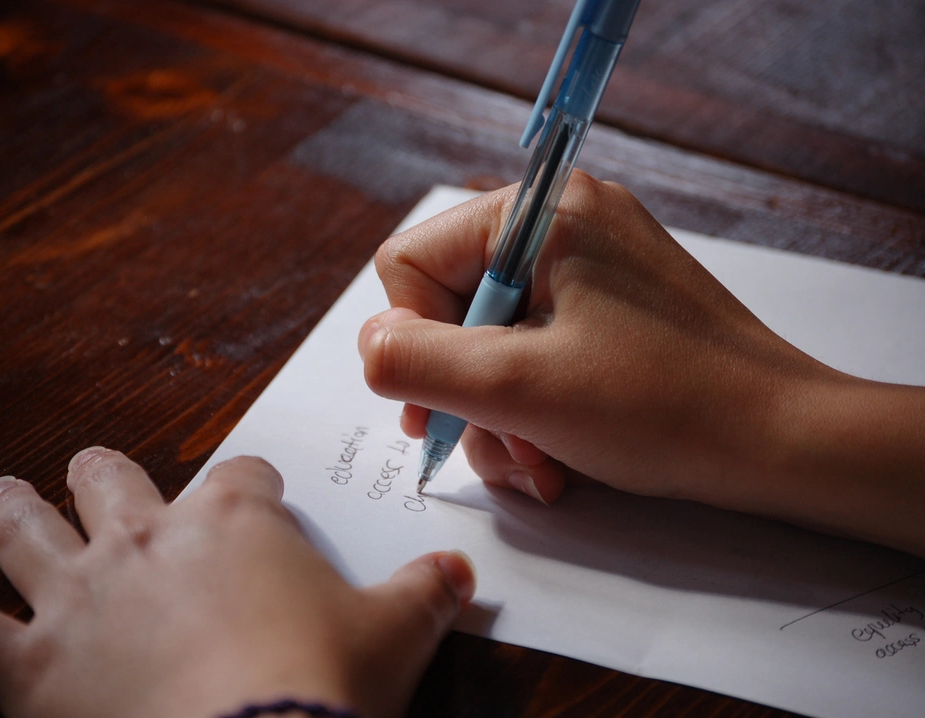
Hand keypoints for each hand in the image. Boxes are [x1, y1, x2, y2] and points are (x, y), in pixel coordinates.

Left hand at [0, 450, 475, 717]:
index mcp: (234, 523)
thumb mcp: (394, 637)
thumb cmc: (322, 687)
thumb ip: (427, 595)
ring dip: (9, 509)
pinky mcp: (27, 664)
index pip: (243, 477)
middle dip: (105, 471)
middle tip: (97, 471)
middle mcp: (147, 538)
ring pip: (25, 528)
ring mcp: (80, 594)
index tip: (256, 495)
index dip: (251, 484)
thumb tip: (460, 577)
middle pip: (114, 475)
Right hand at [359, 173, 924, 555]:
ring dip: (498, 416)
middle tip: (492, 446)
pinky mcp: (607, 311)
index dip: (413, 341)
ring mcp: (588, 269)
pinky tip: (557, 457)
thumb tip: (370, 348)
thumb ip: (417, 360)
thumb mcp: (517, 386)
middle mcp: (561, 226)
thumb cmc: (664, 405)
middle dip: (464, 392)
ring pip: (489, 342)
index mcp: (539, 213)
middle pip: (450, 309)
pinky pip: (534, 353)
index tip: (441, 405)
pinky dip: (533, 410)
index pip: (410, 263)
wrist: (781, 442)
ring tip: (538, 465)